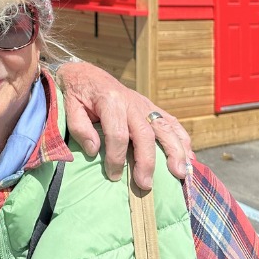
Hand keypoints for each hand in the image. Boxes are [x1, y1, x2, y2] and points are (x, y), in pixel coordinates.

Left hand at [54, 61, 194, 189]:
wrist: (87, 73)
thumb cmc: (78, 93)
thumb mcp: (70, 107)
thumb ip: (79, 127)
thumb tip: (94, 150)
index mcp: (110, 101)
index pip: (118, 134)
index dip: (116, 158)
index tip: (113, 176)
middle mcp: (131, 102)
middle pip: (145, 134)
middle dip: (147, 162)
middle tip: (146, 185)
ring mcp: (144, 104)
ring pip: (165, 128)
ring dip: (175, 151)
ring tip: (180, 174)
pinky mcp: (151, 107)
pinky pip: (171, 122)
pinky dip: (182, 139)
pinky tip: (189, 157)